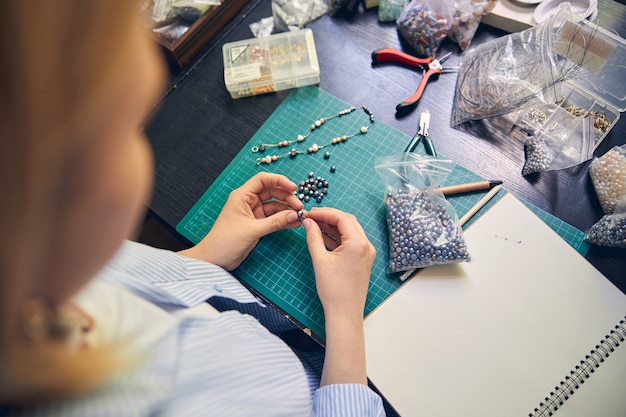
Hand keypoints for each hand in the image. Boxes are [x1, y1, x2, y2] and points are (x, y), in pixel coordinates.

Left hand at [180, 172, 303, 269]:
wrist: (215, 260)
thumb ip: (275, 222)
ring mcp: (253, 213)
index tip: (294, 188)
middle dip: (287, 198)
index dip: (279, 181)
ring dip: (287, 210)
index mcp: (242, 196)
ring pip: (275, 206)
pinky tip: (294, 223)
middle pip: (272, 192)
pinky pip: (273, 218)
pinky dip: (284, 220)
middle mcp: (248, 201)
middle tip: (299, 208)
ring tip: (300, 216)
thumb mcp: (252, 230)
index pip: (263, 180)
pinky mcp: (257, 224)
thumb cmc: (225, 241)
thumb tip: (294, 215)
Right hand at [303, 207, 375, 385]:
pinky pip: (351, 241)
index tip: (309, 213)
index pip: (341, 218)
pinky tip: (323, 237)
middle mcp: (366, 245)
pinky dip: (338, 237)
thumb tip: (308, 222)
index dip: (324, 213)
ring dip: (333, 227)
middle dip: (329, 217)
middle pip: (347, 221)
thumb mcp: (320, 260)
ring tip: (314, 226)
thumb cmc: (334, 290)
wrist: (345, 312)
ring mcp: (366, 252)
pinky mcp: (363, 259)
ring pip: (350, 231)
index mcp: (358, 243)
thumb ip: (313, 237)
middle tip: (311, 218)